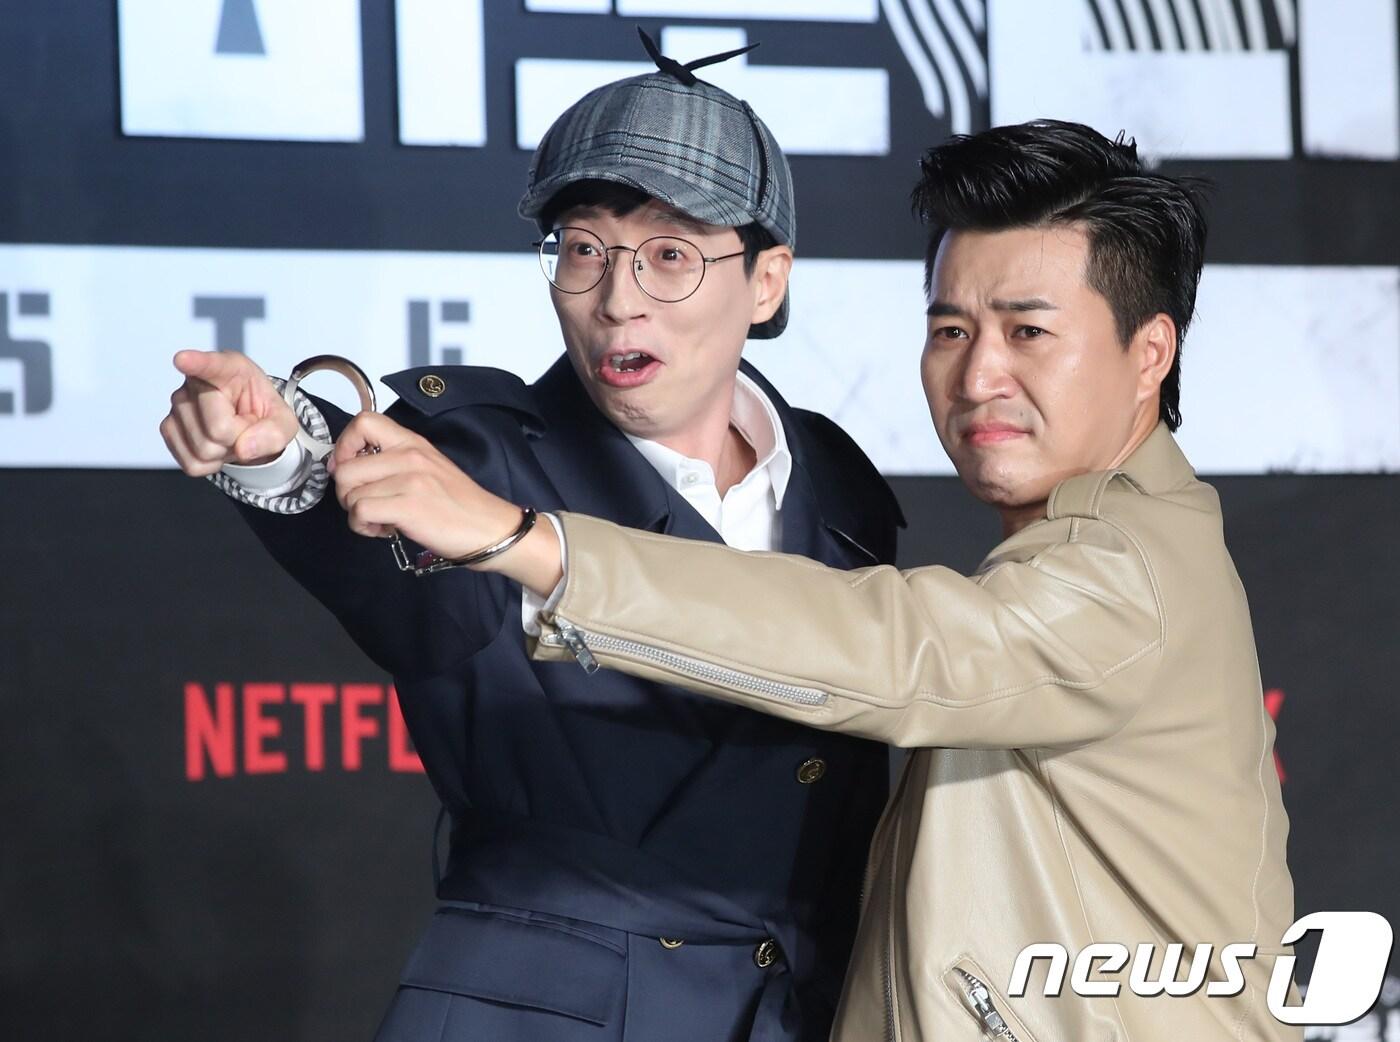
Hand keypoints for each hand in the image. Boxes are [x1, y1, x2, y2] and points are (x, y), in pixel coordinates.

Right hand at [159, 350, 299, 475]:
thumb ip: (276, 432)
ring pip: (204, 449)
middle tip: (243, 426)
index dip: (196, 363)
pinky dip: (211, 463)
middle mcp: (197, 382)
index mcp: (230, 369)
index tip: (183, 360)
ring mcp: (178, 405)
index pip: (210, 365)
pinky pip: (192, 463)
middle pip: (219, 428)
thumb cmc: (262, 413)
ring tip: (230, 433)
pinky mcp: (168, 428)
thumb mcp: (284, 421)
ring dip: (224, 451)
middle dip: (239, 438)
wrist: (247, 425)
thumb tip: (243, 448)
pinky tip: (216, 444)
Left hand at [330, 413, 562, 591]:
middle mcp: (409, 456)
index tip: (349, 467)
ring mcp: (409, 480)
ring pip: (351, 494)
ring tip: (380, 521)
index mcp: (413, 443)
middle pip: (346, 467)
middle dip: (346, 493)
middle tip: (366, 506)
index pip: (363, 421)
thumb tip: (352, 470)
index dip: (344, 445)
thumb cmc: (460, 505)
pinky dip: (364, 527)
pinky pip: (361, 512)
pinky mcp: (408, 507)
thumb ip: (394, 462)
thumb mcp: (429, 468)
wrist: (489, 529)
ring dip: (357, 514)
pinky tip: (384, 530)